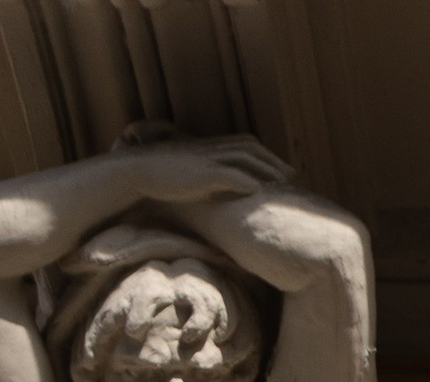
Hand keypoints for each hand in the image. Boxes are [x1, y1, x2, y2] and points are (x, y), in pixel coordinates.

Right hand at [116, 137, 288, 208]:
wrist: (138, 170)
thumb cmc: (160, 176)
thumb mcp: (188, 174)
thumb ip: (205, 177)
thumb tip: (217, 189)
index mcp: (209, 148)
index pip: (244, 144)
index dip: (264, 155)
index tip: (279, 168)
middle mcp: (211, 149)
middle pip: (250, 149)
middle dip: (273, 161)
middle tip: (291, 176)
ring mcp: (207, 160)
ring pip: (244, 159)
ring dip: (266, 170)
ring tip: (283, 184)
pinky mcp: (201, 173)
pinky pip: (229, 173)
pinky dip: (246, 179)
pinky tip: (259, 190)